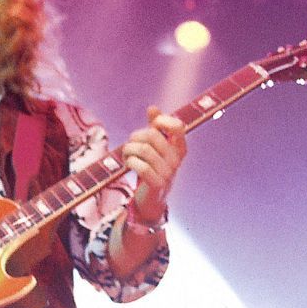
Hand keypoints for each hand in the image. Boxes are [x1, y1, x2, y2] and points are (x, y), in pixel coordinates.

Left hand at [123, 107, 186, 224]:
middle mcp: (177, 160)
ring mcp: (168, 173)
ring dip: (128, 149)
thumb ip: (155, 128)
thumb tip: (153, 108)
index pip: (178, 126)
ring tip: (126, 154)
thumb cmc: (153, 168)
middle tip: (130, 144)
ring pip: (143, 150)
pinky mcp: (157, 184)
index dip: (162, 121)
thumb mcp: (156, 147)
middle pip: (152, 136)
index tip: (151, 126)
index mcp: (180, 148)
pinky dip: (130, 162)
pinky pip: (140, 166)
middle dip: (135, 137)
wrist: (152, 199)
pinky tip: (128, 163)